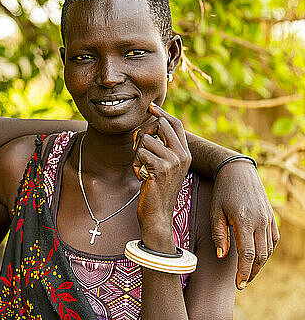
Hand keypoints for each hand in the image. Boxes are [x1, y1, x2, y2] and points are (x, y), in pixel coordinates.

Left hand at [132, 102, 191, 250]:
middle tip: (137, 147)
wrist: (158, 214)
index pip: (176, 124)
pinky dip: (135, 164)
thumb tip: (152, 125)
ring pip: (146, 139)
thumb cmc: (157, 189)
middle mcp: (182, 155)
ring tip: (142, 168)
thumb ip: (163, 148)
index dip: (162, 113)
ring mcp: (173, 161)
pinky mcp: (161, 168)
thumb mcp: (165, 166)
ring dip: (137, 153)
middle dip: (143, 132)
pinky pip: (140, 153)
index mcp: (186, 153)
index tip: (150, 107)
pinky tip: (141, 175)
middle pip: (160, 124)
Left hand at [210, 160, 278, 288]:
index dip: (244, 272)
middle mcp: (260, 221)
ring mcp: (269, 219)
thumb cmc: (222, 191)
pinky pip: (273, 240)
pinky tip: (258, 256)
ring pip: (268, 249)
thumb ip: (219, 234)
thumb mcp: (214, 211)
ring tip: (248, 272)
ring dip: (260, 264)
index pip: (248, 254)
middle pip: (261, 256)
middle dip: (252, 272)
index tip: (239, 284)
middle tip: (242, 283)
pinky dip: (267, 251)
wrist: (238, 172)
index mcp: (244, 221)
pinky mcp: (272, 217)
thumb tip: (222, 256)